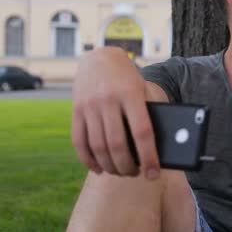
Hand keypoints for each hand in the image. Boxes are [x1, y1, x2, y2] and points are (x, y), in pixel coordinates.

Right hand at [71, 47, 159, 178]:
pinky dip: (89, 160)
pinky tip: (99, 169)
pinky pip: (79, 142)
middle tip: (135, 174)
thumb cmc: (129, 79)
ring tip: (121, 172)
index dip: (148, 156)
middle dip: (127, 166)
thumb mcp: (144, 89)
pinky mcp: (75, 110)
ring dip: (110, 166)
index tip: (153, 174)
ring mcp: (89, 105)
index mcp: (131, 93)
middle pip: (117, 144)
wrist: (100, 58)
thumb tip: (156, 150)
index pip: (142, 132)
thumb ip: (149, 113)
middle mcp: (108, 99)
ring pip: (98, 147)